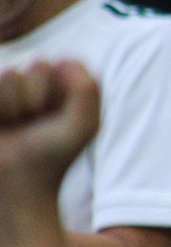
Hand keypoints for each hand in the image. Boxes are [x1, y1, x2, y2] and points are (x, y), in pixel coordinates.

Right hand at [0, 62, 99, 203]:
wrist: (15, 185)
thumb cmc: (52, 157)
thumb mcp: (83, 126)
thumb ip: (86, 91)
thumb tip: (61, 62)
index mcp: (68, 86)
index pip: (68, 64)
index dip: (65, 90)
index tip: (64, 116)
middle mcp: (39, 83)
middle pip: (40, 65)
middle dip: (38, 97)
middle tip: (36, 123)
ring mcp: (10, 89)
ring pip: (10, 74)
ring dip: (13, 105)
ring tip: (16, 124)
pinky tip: (1, 121)